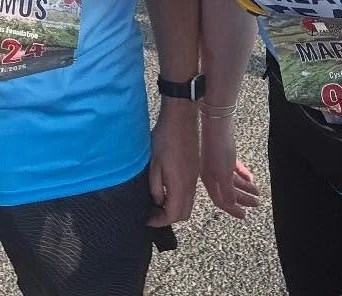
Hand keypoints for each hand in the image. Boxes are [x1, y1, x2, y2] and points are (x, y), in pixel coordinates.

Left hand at [147, 103, 198, 225]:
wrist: (181, 120)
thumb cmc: (165, 139)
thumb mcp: (154, 164)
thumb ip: (156, 186)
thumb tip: (157, 201)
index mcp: (180, 185)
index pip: (173, 215)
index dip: (159, 221)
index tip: (146, 219)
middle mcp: (191, 185)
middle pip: (183, 213)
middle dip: (167, 217)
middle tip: (151, 211)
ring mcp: (194, 178)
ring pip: (187, 204)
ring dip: (173, 207)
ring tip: (156, 201)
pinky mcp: (194, 170)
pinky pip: (189, 192)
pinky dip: (178, 197)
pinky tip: (165, 188)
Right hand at [199, 113, 261, 218]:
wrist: (217, 123)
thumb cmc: (218, 147)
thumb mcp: (224, 173)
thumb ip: (228, 190)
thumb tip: (231, 204)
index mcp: (209, 180)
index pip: (220, 200)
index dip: (232, 209)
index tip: (243, 215)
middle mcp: (212, 173)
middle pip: (229, 191)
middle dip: (243, 198)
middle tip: (255, 203)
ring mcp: (217, 163)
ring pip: (233, 180)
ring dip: (245, 187)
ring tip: (257, 192)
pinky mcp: (224, 154)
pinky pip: (234, 169)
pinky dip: (243, 174)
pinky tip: (250, 178)